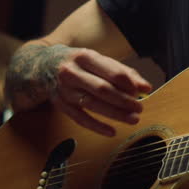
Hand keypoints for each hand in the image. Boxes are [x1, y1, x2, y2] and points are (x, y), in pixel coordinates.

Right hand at [7, 43, 151, 135]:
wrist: (42, 65)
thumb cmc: (79, 63)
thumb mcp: (98, 59)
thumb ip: (122, 72)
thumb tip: (145, 87)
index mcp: (84, 56)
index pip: (111, 71)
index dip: (129, 83)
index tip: (142, 90)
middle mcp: (71, 72)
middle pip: (102, 89)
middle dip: (124, 101)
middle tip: (140, 107)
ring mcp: (64, 89)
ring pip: (92, 104)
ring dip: (115, 114)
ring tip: (133, 119)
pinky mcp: (60, 104)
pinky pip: (79, 118)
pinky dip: (97, 126)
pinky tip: (112, 131)